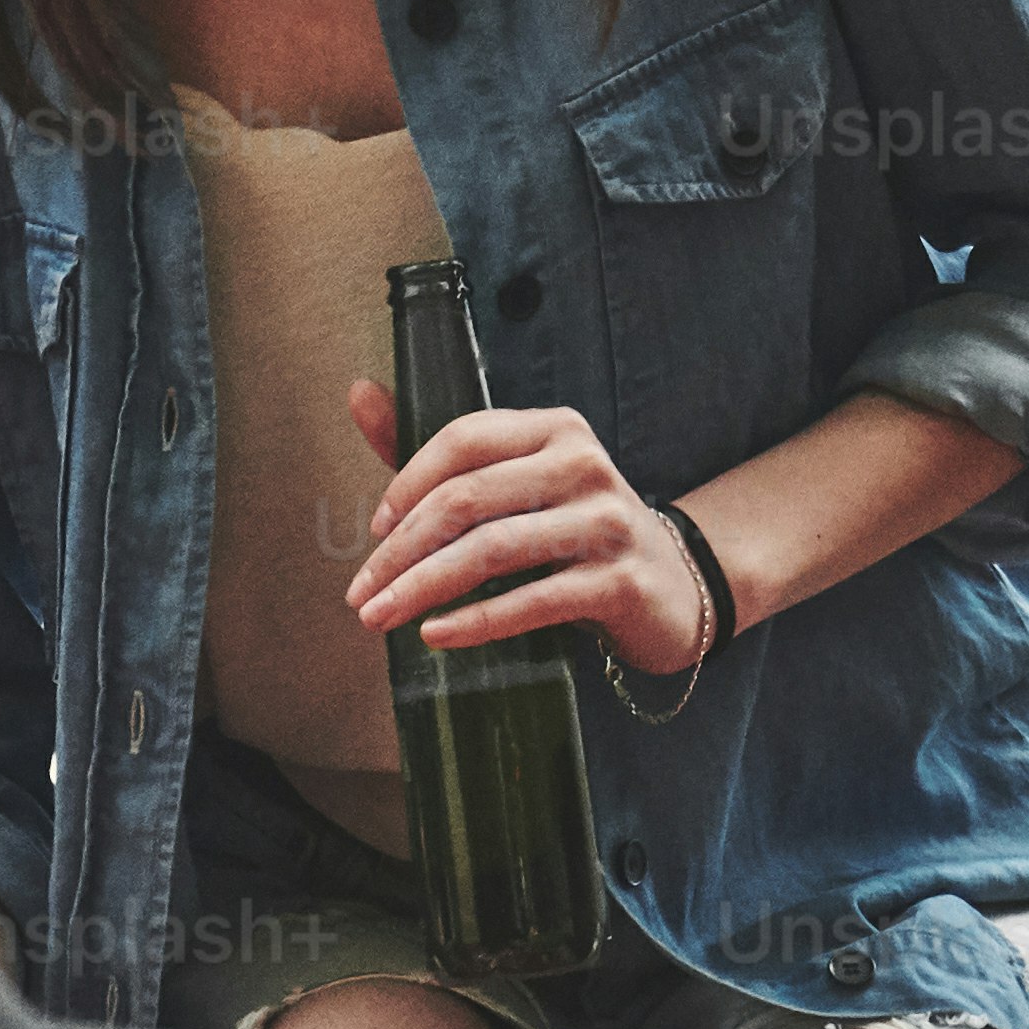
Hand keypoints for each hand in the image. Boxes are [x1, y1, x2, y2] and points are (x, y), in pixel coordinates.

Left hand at [345, 383, 707, 676]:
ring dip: (423, 587)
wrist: (670, 587)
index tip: (374, 531)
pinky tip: (436, 635)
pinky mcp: (619, 582)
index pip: (464, 439)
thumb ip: (440, 452)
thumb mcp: (516, 484)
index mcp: (555, 430)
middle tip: (360, 594)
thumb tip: (358, 393)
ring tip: (381, 618)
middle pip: (468, 498)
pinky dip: (476, 621)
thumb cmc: (573, 532)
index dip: (407, 483)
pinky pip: (532, 601)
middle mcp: (583, 465)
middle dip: (401, 550)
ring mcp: (606, 522)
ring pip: (492, 549)